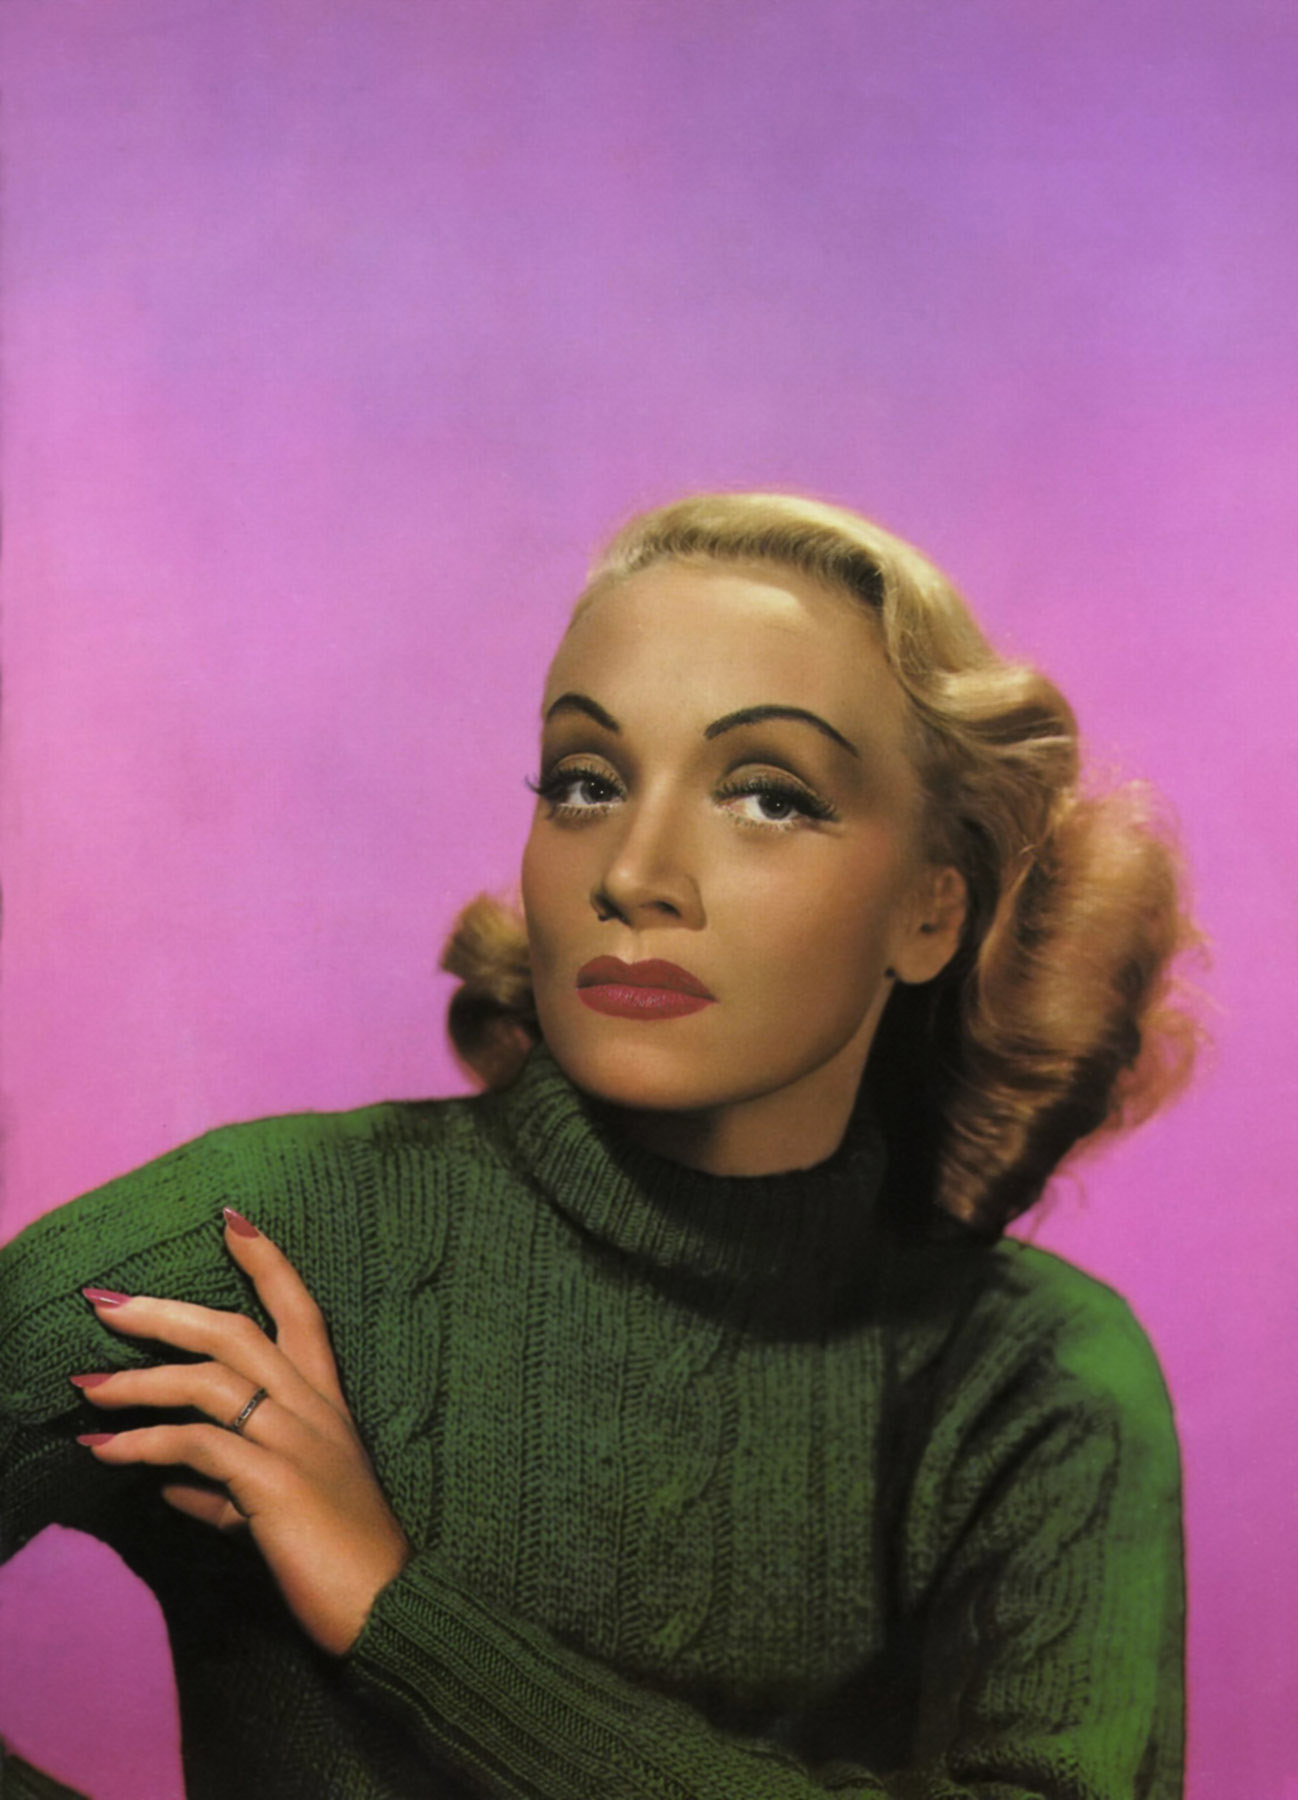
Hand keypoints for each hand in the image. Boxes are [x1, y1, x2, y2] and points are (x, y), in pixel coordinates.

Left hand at [73, 1210, 411, 1655]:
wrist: (387, 1604)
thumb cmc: (341, 1558)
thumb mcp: (282, 1510)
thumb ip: (228, 1489)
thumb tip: (170, 1486)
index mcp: (326, 1403)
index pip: (300, 1310)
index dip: (266, 1260)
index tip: (230, 1217)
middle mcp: (313, 1408)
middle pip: (236, 1331)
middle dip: (165, 1310)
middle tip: (104, 1300)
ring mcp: (295, 1440)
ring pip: (209, 1379)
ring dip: (138, 1381)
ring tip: (84, 1388)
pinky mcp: (273, 1481)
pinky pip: (197, 1444)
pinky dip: (144, 1445)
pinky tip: (106, 1454)